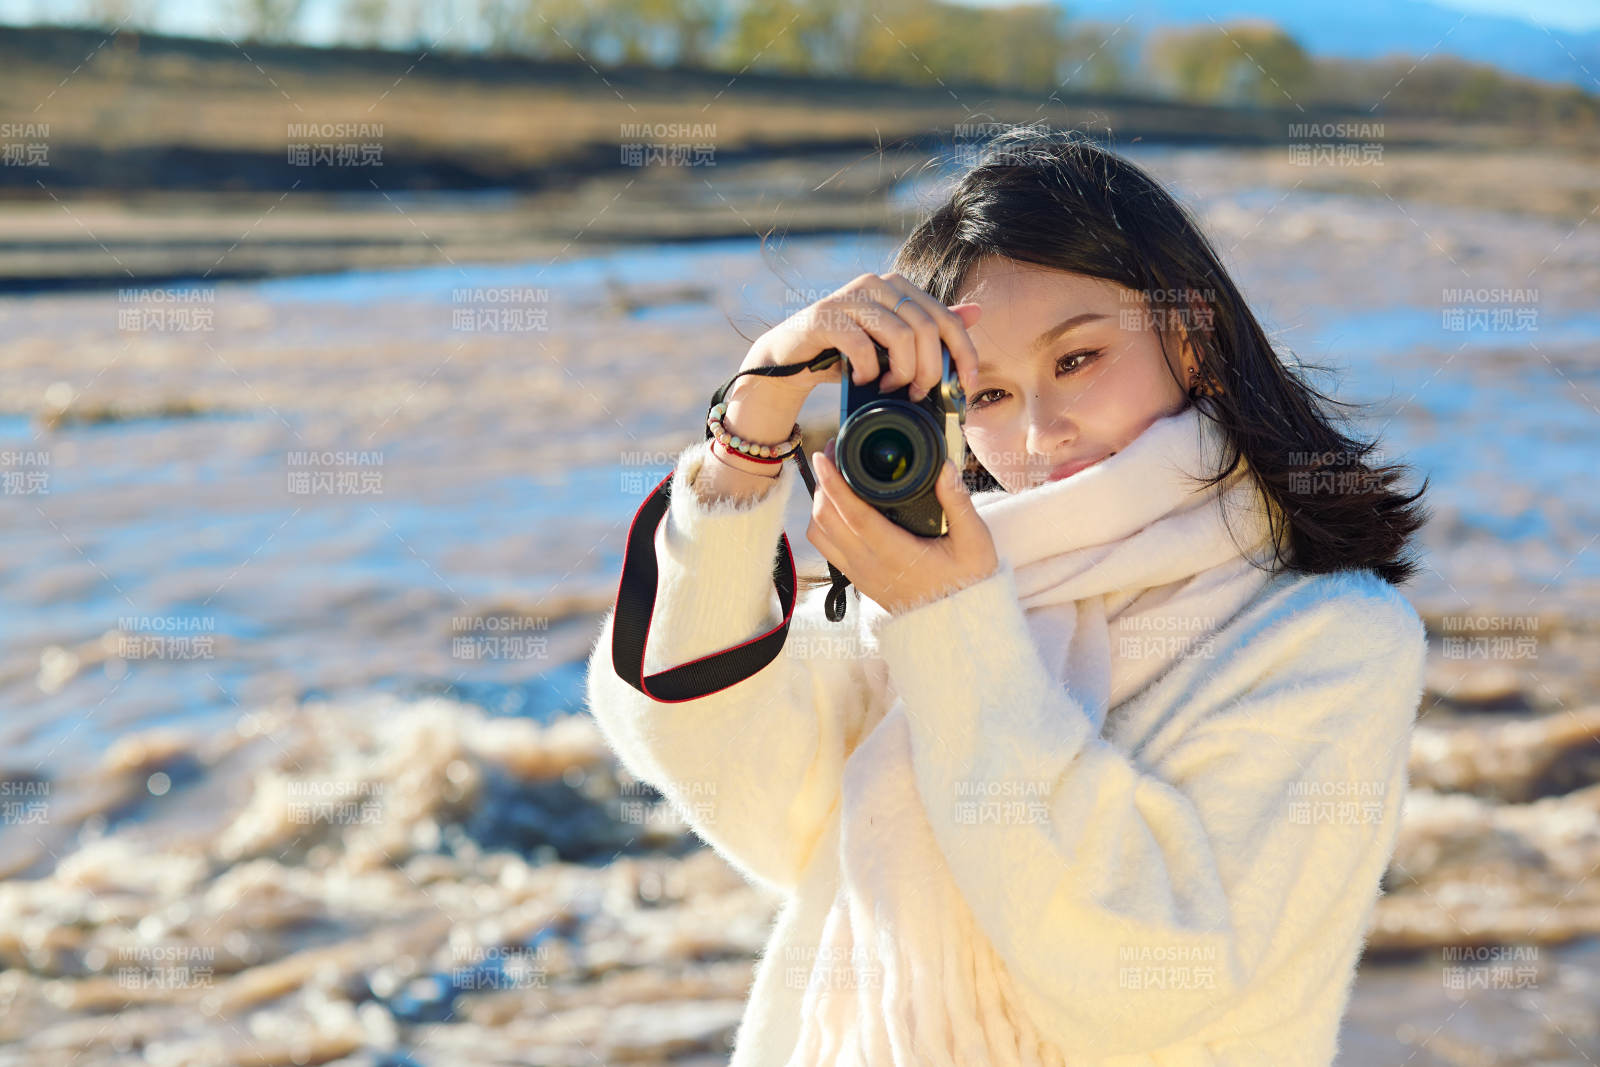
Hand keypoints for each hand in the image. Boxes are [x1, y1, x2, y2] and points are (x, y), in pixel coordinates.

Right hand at [736, 273, 983, 409]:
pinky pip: (863, 346)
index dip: (964, 354)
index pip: (947, 319)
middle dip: (929, 371)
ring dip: (901, 373)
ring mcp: (850, 296)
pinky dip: (867, 372)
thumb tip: (976, 312)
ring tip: (890, 389)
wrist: (791, 359)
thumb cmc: (845, 353)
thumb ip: (930, 328)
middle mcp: (877, 284)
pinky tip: (861, 381)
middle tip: (916, 394)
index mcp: (898, 287)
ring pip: (900, 337)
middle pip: (927, 329)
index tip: (966, 387)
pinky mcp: (825, 315)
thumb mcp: (891, 344)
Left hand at [806, 440, 999, 617]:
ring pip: (819, 534)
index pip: (853, 515)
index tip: (824, 457)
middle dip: (822, 484)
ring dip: (818, 504)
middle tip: (832, 455)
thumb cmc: (967, 582)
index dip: (834, 484)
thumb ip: (959, 503)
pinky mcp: (857, 578)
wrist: (957, 623)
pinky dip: (822, 523)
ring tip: (832, 479)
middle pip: (826, 520)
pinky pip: (826, 548)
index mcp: (895, 554)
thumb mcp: (974, 542)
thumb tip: (944, 467)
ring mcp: (859, 573)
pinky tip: (837, 507)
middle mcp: (869, 565)